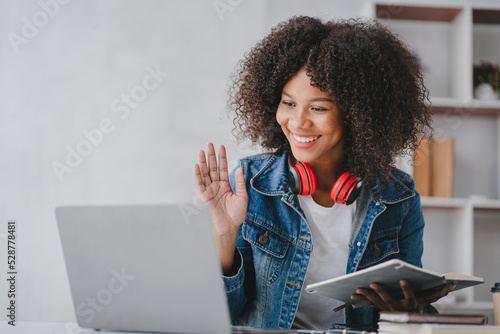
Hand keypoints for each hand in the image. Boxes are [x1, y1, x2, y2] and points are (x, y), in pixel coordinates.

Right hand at [194, 143, 247, 273]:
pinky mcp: (204, 197)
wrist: (230, 227)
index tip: (221, 146)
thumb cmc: (237, 214)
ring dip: (203, 162)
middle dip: (211, 156)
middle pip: (212, 168)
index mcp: (225, 185)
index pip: (222, 168)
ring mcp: (210, 190)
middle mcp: (216, 186)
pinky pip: (200, 184)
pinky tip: (197, 166)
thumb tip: (239, 168)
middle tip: (209, 144)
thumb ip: (240, 183)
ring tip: (201, 151)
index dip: (222, 157)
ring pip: (205, 174)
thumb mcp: (242, 196)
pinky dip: (198, 175)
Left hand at [350, 280, 455, 311]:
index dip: (407, 289)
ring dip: (366, 296)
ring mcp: (388, 309)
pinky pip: (369, 304)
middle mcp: (399, 308)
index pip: (410, 296)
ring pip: (376, 302)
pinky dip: (361, 299)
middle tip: (373, 283)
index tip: (403, 280)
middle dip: (381, 292)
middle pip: (389, 300)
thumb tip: (452, 284)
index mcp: (411, 304)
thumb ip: (439, 292)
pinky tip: (352, 295)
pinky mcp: (379, 308)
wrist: (409, 320)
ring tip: (357, 288)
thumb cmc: (419, 305)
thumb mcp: (429, 300)